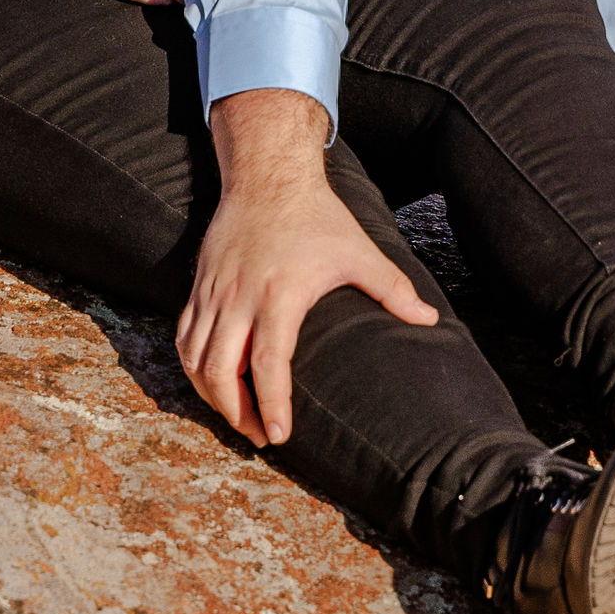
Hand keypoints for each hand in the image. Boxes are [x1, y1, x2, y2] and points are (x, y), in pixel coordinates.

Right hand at [173, 91, 440, 446]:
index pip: (268, 363)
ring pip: (195, 359)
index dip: (271, 404)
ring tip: (237, 416)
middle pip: (221, 371)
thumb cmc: (317, 217)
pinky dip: (192, 367)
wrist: (268, 177)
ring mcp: (214, 292)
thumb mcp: (360, 252)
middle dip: (236, 412)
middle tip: (259, 436)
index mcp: (279, 295)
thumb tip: (430, 320)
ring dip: (211, 396)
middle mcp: (239, 298)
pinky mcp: (199, 286)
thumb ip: (394, 289)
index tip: (279, 436)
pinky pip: (184, 337)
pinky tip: (211, 382)